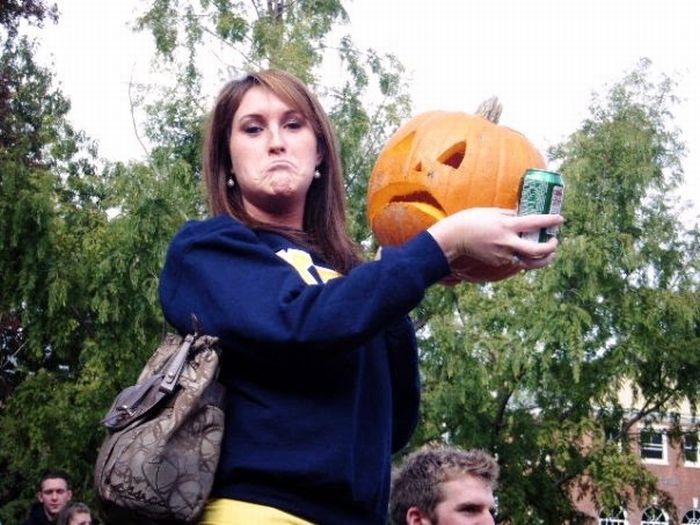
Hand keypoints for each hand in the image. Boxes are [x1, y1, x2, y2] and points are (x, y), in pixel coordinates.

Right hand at [427, 208, 563, 270]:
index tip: (560, 219)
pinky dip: (524, 258)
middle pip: (537, 251)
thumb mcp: (493, 212)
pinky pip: (516, 262)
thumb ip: (510, 215)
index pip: (535, 223)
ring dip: (542, 259)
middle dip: (551, 247)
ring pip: (529, 262)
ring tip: (548, 253)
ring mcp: (503, 255)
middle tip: (555, 240)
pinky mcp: (498, 263)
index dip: (550, 221)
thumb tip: (524, 214)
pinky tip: (526, 252)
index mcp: (506, 226)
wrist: (455, 237)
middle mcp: (507, 243)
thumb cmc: (472, 220)